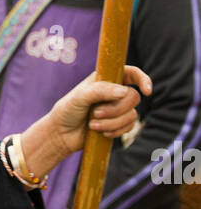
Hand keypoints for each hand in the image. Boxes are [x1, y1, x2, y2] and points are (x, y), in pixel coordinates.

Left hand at [18, 65, 152, 179]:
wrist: (61, 134)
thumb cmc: (67, 111)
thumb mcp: (80, 97)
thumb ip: (101, 90)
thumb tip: (124, 92)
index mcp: (107, 79)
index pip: (131, 73)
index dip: (143, 79)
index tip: (146, 90)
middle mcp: (114, 92)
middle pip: (134, 97)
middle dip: (116, 109)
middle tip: (95, 113)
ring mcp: (117, 109)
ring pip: (131, 114)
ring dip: (112, 122)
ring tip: (93, 124)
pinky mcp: (117, 124)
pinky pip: (128, 127)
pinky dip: (115, 131)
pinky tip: (101, 133)